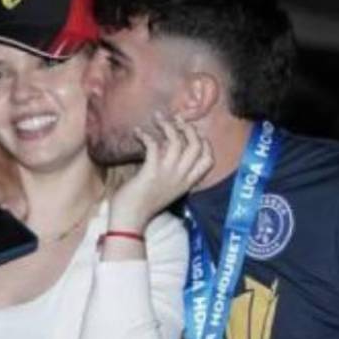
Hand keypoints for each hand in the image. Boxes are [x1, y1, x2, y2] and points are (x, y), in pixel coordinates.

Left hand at [108, 113, 212, 230]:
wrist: (130, 220)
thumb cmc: (142, 204)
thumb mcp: (164, 189)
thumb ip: (170, 172)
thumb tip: (165, 150)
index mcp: (187, 182)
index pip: (208, 160)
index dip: (204, 142)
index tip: (194, 132)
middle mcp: (181, 177)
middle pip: (196, 146)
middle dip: (188, 127)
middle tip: (176, 118)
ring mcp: (168, 174)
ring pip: (177, 141)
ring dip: (167, 125)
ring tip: (156, 118)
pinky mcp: (151, 172)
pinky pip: (153, 145)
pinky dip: (145, 135)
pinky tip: (137, 132)